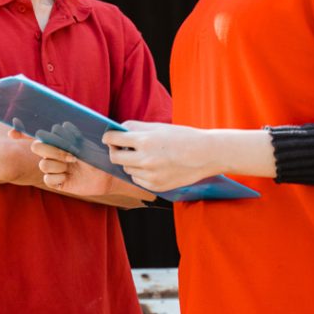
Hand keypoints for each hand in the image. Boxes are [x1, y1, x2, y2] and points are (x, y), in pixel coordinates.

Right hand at [30, 134, 121, 196]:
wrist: (106, 174)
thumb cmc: (97, 155)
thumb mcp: (86, 143)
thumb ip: (72, 136)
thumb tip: (60, 126)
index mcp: (57, 140)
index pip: (36, 135)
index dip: (22, 132)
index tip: (12, 133)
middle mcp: (52, 153)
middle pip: (37, 148)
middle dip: (52, 150)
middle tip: (71, 155)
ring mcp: (53, 167)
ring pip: (43, 164)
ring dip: (59, 165)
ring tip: (72, 166)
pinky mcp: (56, 182)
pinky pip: (48, 179)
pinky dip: (58, 178)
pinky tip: (68, 177)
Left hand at [102, 121, 221, 192]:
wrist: (206, 154)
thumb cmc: (183, 137)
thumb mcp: (159, 127)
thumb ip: (137, 128)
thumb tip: (118, 130)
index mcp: (145, 140)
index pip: (114, 139)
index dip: (108, 137)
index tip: (107, 137)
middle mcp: (145, 159)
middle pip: (116, 158)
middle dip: (116, 152)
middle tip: (121, 148)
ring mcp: (150, 175)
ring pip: (127, 169)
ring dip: (130, 163)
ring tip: (145, 156)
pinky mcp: (156, 186)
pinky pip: (138, 180)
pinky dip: (140, 173)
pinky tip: (153, 167)